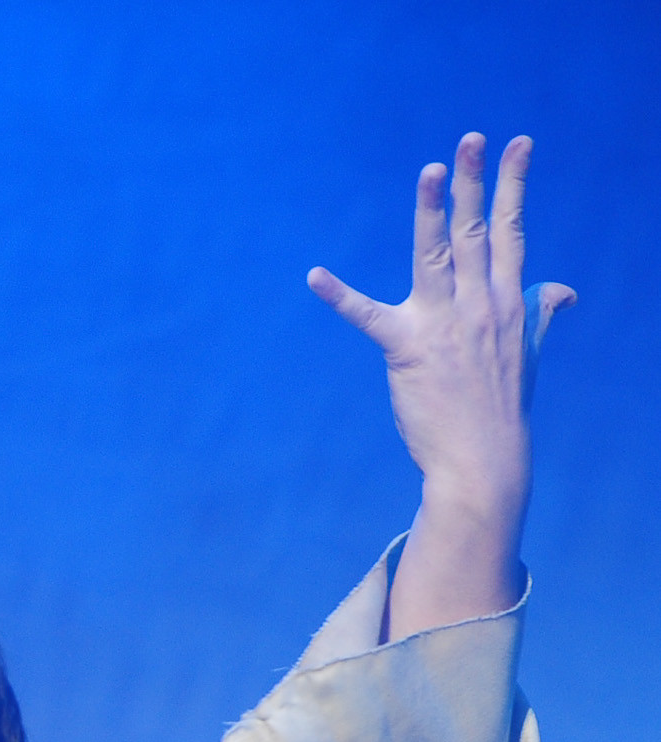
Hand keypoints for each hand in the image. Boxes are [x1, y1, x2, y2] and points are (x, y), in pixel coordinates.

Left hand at [309, 133, 573, 520]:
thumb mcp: (527, 354)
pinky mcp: (406, 350)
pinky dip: (340, 296)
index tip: (518, 144)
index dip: (513, 185)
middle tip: (471, 139)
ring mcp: (444, 326)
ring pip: (437, 256)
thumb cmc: (502, 409)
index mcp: (507, 303)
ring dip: (432, 212)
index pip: (513, 232)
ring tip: (432, 172)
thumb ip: (541, 312)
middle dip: (474, 183)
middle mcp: (480, 306)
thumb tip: (565, 290)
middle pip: (476, 233)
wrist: (482, 462)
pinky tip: (316, 276)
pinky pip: (368, 316)